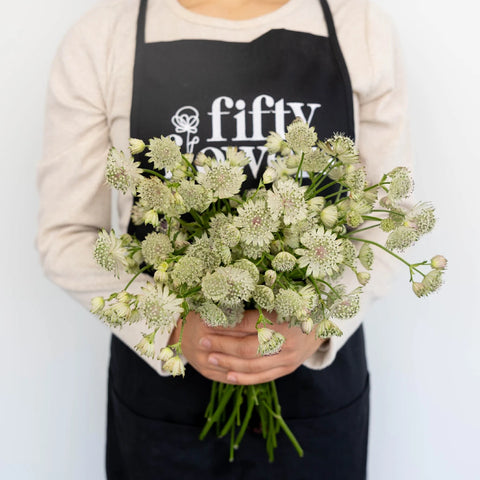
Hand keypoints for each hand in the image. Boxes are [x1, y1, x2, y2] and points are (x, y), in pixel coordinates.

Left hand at [168, 310, 324, 384]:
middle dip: (222, 346)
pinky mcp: (287, 368)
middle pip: (247, 348)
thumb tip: (225, 296)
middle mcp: (286, 341)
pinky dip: (244, 378)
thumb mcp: (281, 296)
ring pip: (252, 365)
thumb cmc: (296, 303)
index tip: (207, 321)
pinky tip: (227, 375)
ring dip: (228, 363)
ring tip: (209, 358)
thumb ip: (257, 299)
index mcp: (284, 318)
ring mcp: (288, 358)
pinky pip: (262, 377)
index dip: (225, 324)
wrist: (324, 321)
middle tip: (202, 341)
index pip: (248, 324)